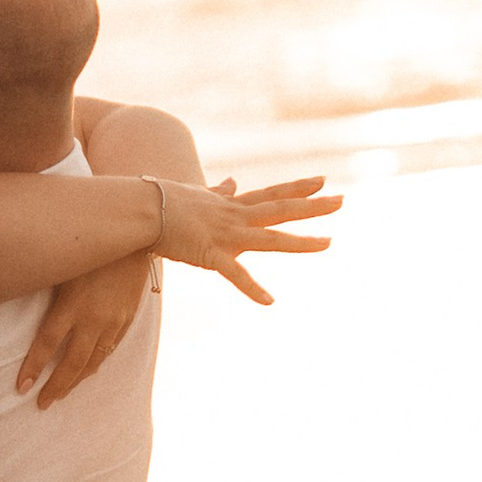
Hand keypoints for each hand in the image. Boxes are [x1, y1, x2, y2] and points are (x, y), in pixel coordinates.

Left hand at [16, 251, 153, 407]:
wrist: (137, 236)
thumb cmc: (89, 244)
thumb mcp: (62, 265)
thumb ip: (43, 288)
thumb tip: (10, 295)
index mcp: (72, 304)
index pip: (47, 344)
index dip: (33, 367)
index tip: (21, 388)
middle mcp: (94, 318)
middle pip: (72, 362)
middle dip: (56, 386)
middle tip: (42, 404)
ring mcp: (114, 320)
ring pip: (94, 360)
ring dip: (76, 380)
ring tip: (61, 393)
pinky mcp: (128, 318)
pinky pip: (111, 348)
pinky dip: (97, 363)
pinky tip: (87, 371)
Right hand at [158, 173, 340, 305]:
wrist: (138, 209)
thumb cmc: (160, 202)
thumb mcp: (197, 194)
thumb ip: (219, 191)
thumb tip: (232, 180)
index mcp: (231, 205)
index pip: (271, 193)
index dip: (298, 188)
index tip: (323, 181)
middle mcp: (233, 217)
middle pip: (280, 209)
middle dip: (313, 206)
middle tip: (343, 200)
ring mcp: (224, 235)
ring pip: (269, 238)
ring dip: (300, 241)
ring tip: (328, 243)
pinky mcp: (208, 254)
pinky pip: (235, 274)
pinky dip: (252, 288)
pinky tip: (270, 301)